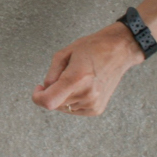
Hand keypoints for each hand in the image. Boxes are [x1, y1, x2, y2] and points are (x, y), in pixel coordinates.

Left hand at [31, 22, 145, 115]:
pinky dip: (72, 99)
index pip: (49, 101)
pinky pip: (75, 109)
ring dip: (63, 95)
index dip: (38, 97)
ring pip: (64, 107)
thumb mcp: (64, 53)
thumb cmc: (92, 48)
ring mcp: (93, 103)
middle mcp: (86, 94)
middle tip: (61, 75)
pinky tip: (81, 86)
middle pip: (55, 103)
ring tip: (76, 78)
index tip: (38, 88)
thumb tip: (46, 89)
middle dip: (51, 92)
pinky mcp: (97, 109)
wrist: (119, 51)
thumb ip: (51, 74)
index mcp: (77, 78)